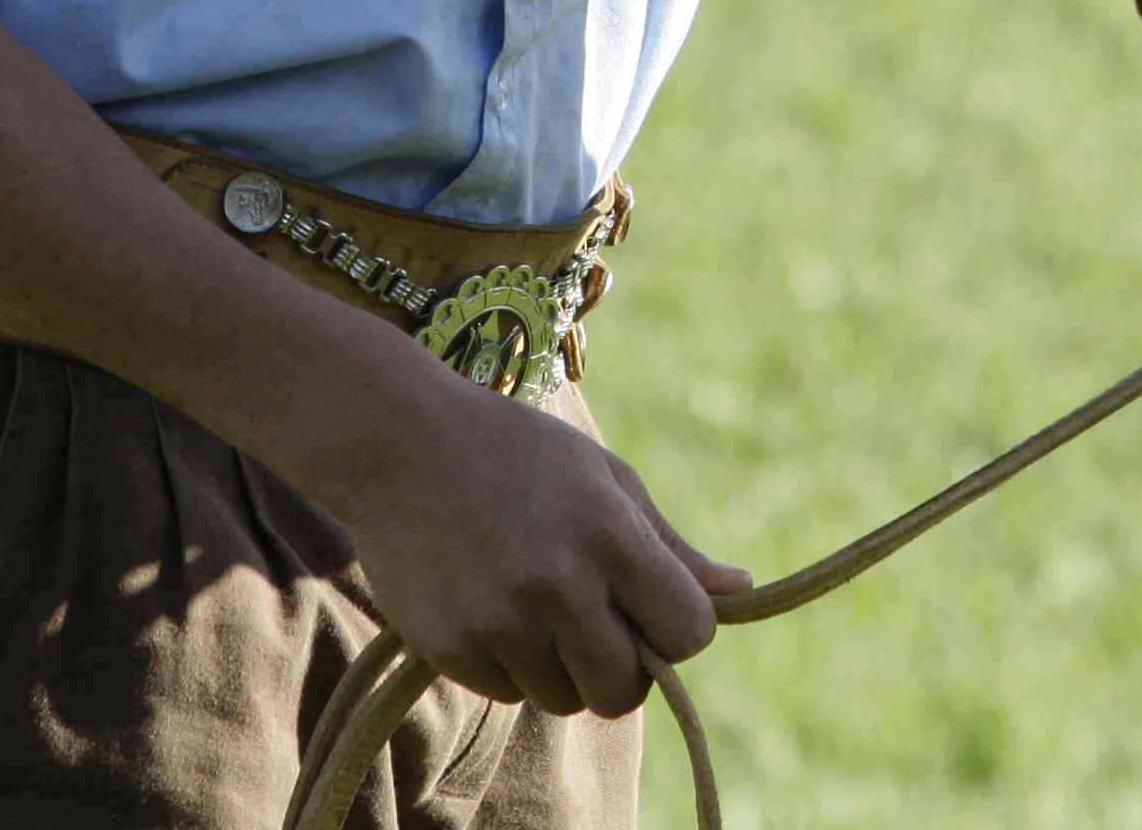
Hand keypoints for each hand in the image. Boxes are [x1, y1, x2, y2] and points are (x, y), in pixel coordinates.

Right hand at [333, 380, 751, 717]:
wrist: (399, 443)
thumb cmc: (517, 452)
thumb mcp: (603, 477)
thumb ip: (670, 547)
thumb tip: (742, 590)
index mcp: (608, 534)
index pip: (688, 633)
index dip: (680, 628)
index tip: (655, 606)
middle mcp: (556, 584)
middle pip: (624, 690)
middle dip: (623, 667)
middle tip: (598, 621)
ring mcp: (497, 621)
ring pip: (564, 699)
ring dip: (562, 667)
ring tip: (536, 602)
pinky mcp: (448, 647)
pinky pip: (507, 692)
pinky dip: (510, 665)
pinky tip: (491, 604)